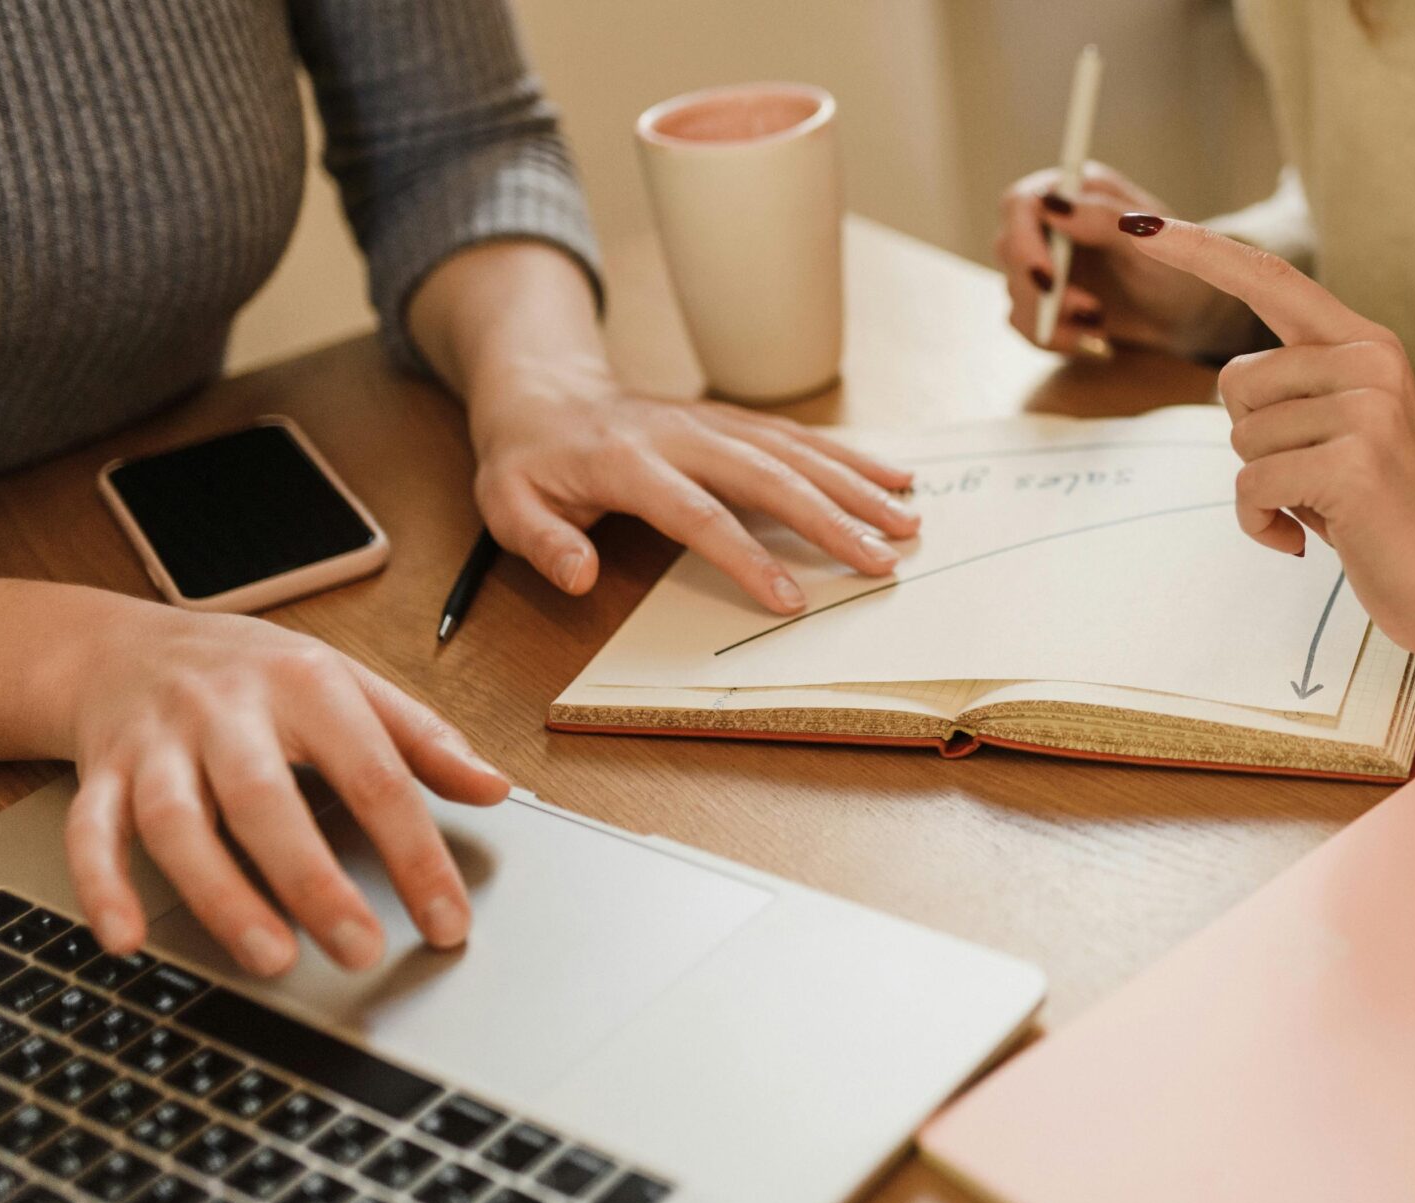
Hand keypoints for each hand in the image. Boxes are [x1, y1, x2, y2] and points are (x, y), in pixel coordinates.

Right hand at [56, 600, 509, 974]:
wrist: (125, 646)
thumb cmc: (255, 673)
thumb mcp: (348, 684)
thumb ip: (423, 740)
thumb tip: (496, 787)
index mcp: (306, 685)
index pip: (375, 775)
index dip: (416, 855)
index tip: (448, 922)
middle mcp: (227, 711)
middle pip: (268, 800)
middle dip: (314, 881)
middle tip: (360, 948)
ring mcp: (158, 744)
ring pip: (179, 822)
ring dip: (222, 895)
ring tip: (272, 957)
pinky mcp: (101, 774)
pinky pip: (92, 833)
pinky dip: (104, 887)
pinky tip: (127, 939)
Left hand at [468, 361, 919, 613]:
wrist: (544, 389)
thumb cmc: (528, 459)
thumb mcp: (506, 503)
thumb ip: (542, 541)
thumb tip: (581, 577)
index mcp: (627, 461)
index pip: (697, 512)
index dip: (746, 557)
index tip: (790, 601)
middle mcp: (682, 433)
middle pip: (768, 475)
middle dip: (832, 519)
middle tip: (884, 562)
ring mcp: (714, 420)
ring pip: (795, 449)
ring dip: (856, 485)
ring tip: (909, 521)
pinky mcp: (733, 418)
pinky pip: (799, 435)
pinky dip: (851, 455)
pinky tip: (895, 477)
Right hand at [996, 163, 1247, 356]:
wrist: (1185, 314)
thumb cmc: (1176, 267)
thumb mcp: (1149, 241)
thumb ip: (1103, 218)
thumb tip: (1053, 204)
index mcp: (1075, 192)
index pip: (1020, 205)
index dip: (1024, 242)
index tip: (1048, 278)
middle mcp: (1052, 223)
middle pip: (1009, 251)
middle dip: (1042, 291)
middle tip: (1089, 311)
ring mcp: (1044, 263)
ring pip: (1014, 293)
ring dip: (1051, 320)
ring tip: (1099, 327)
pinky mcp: (1044, 300)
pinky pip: (1024, 322)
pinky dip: (1054, 337)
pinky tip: (1092, 340)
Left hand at [1117, 214, 1414, 683]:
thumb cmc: (1381, 510)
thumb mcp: (1342, 430)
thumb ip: (1297, 390)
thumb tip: (1233, 381)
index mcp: (1366, 344)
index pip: (1270, 280)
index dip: (1199, 251)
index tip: (1140, 222)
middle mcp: (1370, 363)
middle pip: (1234, 381)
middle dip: (1252, 440)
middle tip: (1312, 476)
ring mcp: (1366, 410)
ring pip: (1241, 437)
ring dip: (1262, 486)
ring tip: (1320, 506)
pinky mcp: (1353, 463)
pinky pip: (1251, 485)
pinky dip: (1260, 521)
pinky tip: (1301, 537)